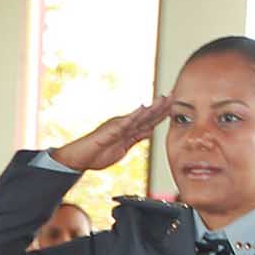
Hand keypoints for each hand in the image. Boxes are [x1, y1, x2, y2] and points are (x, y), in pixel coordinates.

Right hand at [51, 95, 172, 171]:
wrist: (79, 159)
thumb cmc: (97, 155)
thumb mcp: (123, 148)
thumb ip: (136, 138)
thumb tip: (149, 131)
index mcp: (128, 129)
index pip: (149, 121)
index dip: (162, 113)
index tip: (175, 106)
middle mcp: (124, 124)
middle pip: (147, 115)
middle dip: (162, 107)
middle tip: (175, 96)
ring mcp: (118, 126)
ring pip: (139, 116)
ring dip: (152, 107)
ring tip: (164, 98)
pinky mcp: (111, 129)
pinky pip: (125, 122)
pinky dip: (135, 115)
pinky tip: (144, 108)